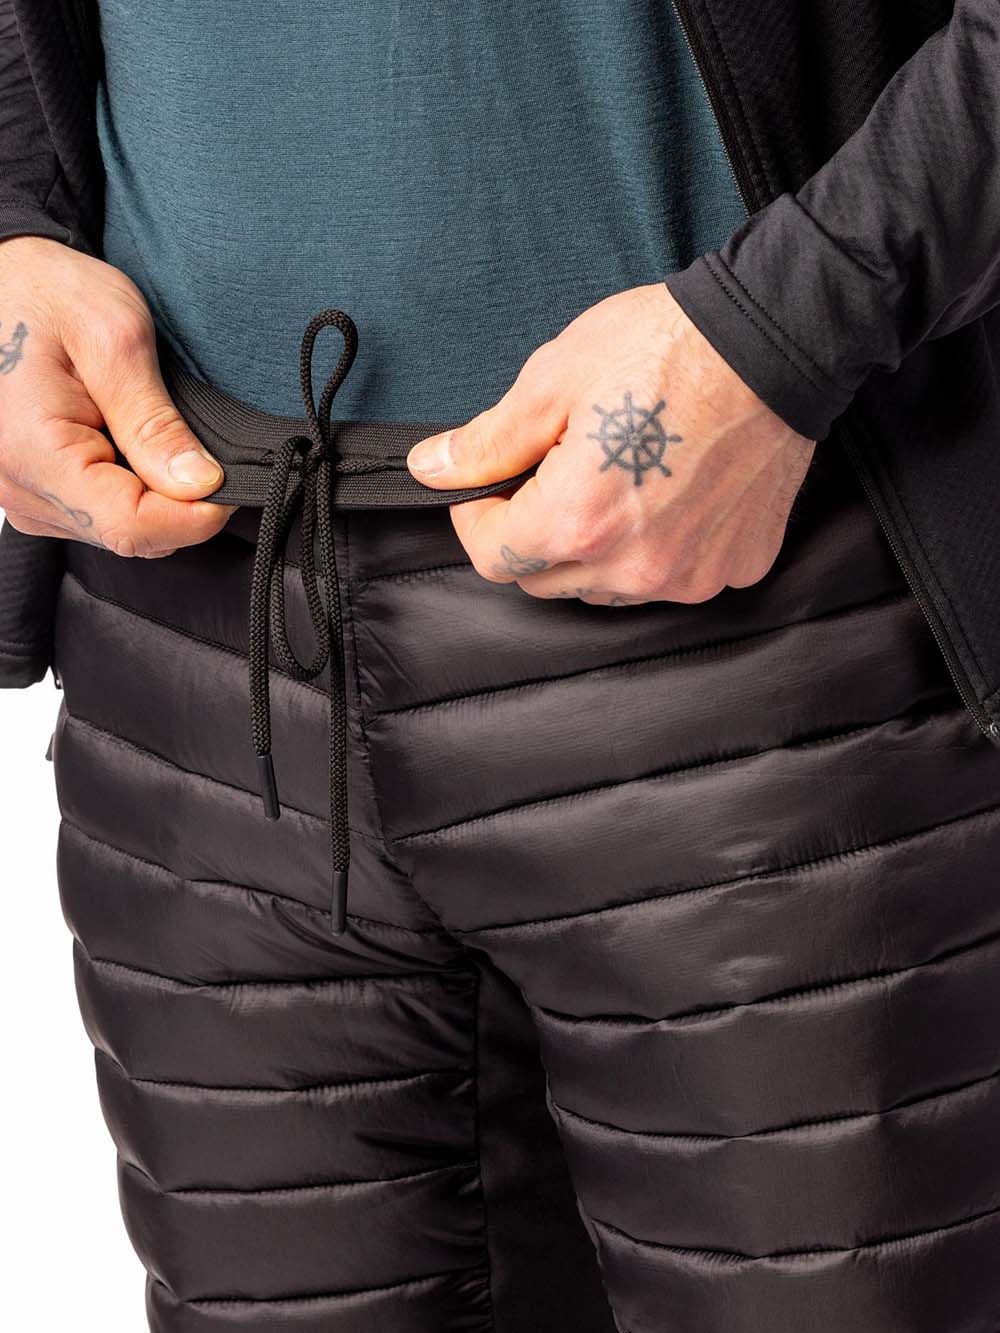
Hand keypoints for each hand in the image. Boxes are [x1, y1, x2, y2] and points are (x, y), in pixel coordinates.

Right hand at [0, 235, 232, 556]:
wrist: (4, 276)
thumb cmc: (48, 291)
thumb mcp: (116, 339)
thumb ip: (155, 422)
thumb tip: (198, 484)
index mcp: (32, 453)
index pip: (132, 526)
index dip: (193, 516)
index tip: (228, 481)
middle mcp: (18, 487)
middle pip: (129, 534)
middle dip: (178, 504)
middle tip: (197, 445)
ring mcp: (23, 495)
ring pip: (119, 530)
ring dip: (155, 495)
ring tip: (151, 431)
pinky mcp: (34, 493)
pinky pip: (99, 515)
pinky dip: (132, 488)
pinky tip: (130, 443)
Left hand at [406, 283, 815, 605]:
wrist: (778, 341)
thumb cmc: (668, 348)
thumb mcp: (554, 380)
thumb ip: (487, 441)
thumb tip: (433, 468)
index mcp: (579, 522)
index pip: (492, 558)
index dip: (478, 518)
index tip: (487, 487)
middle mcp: (634, 567)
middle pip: (546, 579)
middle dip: (533, 533)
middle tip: (556, 469)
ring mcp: (689, 575)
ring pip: (605, 586)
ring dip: (593, 548)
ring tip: (617, 477)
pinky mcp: (733, 567)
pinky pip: (671, 576)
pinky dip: (657, 546)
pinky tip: (670, 492)